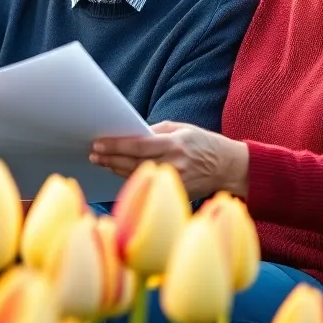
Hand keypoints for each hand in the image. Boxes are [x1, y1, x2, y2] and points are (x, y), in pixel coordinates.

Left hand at [89, 122, 248, 199]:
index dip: (115, 146)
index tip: (97, 144)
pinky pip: (148, 186)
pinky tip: (119, 172)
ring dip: (116, 169)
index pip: (137, 146)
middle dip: (110, 158)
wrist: (229, 167)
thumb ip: (156, 132)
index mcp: (174, 144)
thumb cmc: (203, 143)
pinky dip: (131, 179)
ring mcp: (175, 181)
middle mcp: (173, 164)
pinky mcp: (176, 193)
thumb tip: (130, 135)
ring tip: (101, 162)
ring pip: (137, 176)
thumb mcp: (182, 129)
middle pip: (133, 163)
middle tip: (93, 154)